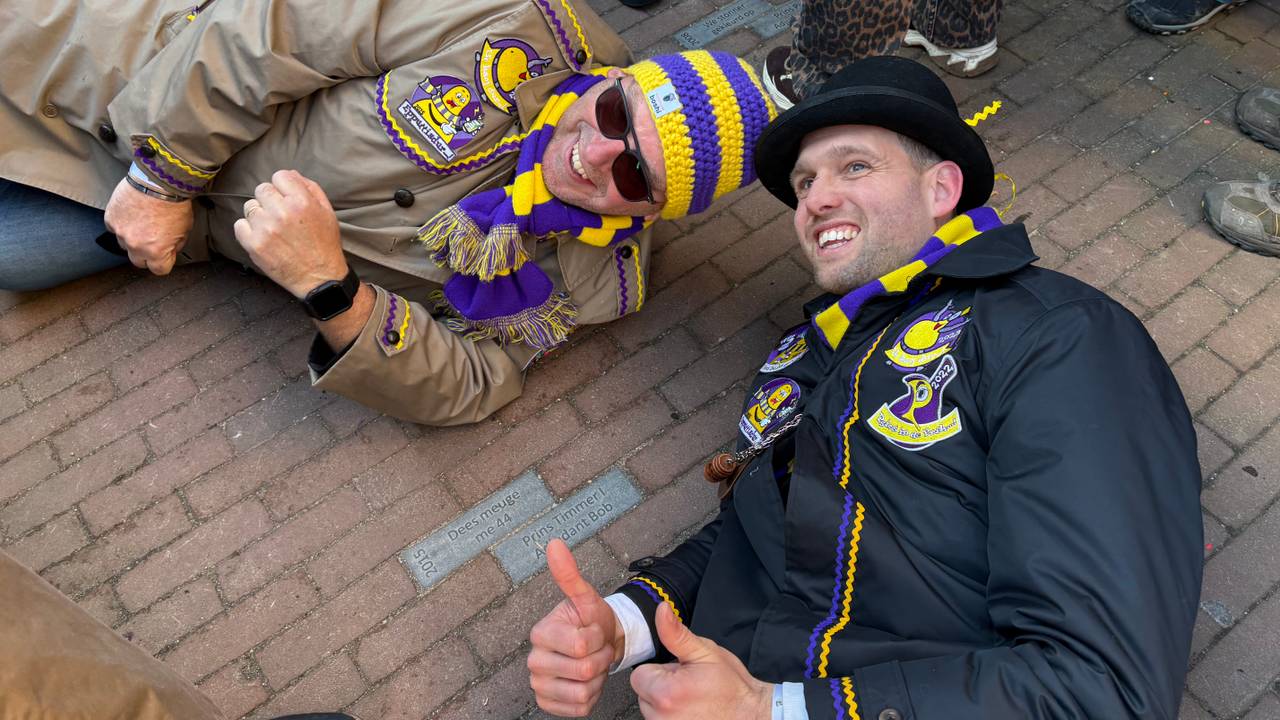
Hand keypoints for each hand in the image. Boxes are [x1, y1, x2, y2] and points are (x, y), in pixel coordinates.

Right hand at [103, 177, 192, 274]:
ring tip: (142, 224)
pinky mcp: (110, 219)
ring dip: (133, 239)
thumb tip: (170, 250)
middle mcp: (135, 246)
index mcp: (155, 252)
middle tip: (153, 241)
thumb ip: (174, 245)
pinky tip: (131, 215)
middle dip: (147, 255)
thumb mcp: (185, 230)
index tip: (167, 255)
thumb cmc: (174, 204)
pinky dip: (121, 224)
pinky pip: (114, 229)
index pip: (159, 270)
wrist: (158, 181)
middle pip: (138, 262)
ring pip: (125, 245)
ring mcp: (120, 233)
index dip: (165, 262)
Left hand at [232, 169, 346, 297]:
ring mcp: (266, 228)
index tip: (286, 198)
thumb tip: (290, 174)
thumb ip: (310, 188)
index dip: (283, 187)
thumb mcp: (327, 212)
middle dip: (270, 200)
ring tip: (272, 229)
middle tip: (280, 216)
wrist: (319, 278)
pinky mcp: (254, 244)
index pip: (280, 176)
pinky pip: (239, 225)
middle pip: (262, 189)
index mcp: (302, 201)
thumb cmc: (324, 245)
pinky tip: (262, 237)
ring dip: (259, 215)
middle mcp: (282, 212)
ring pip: (250, 206)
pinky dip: (248, 230)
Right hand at [528, 539, 624, 716]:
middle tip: (596, 648)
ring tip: (592, 664)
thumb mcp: (586, 598)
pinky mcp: (548, 705)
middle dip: (601, 658)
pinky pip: (580, 708)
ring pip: (582, 691)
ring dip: (597, 679)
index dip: (597, 638)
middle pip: (584, 669)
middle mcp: (534, 661)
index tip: (594, 631)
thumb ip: (569, 574)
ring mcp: (539, 685)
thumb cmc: (591, 622)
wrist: (598, 644)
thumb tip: (555, 543)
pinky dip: (591, 696)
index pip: (580, 645)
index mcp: (540, 634)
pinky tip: (587, 681)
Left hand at [631, 603, 772, 719]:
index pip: (640, 675)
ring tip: (691, 698)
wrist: (752, 714)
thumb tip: (661, 610)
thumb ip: (676, 633)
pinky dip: (671, 715)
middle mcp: (661, 717)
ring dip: (666, 702)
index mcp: (666, 692)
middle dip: (661, 686)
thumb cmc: (731, 685)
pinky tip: (691, 711)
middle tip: (688, 685)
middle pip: (644, 693)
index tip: (681, 672)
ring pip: (651, 709)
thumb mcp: (705, 652)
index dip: (661, 670)